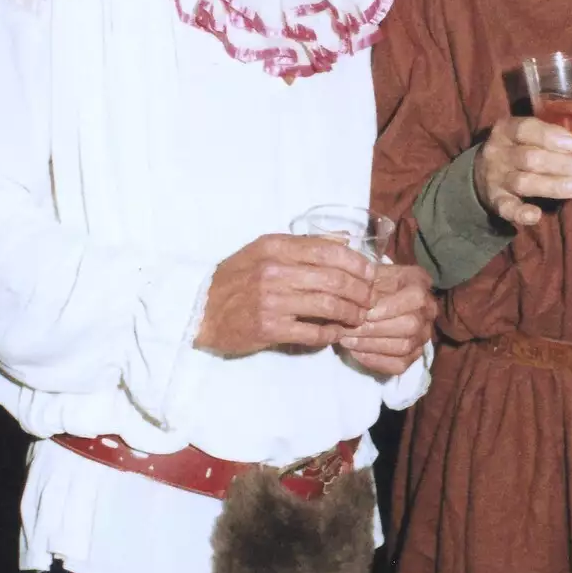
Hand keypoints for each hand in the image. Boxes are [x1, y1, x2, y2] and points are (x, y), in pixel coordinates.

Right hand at [194, 234, 373, 354]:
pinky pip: (313, 332)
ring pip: (328, 305)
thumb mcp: (264, 251)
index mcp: (275, 247)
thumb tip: (345, 238)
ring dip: (351, 313)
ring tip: (357, 317)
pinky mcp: (269, 328)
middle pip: (334, 279)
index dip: (357, 263)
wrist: (201, 311)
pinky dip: (330, 334)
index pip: (328, 250)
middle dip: (360, 291)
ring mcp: (271, 301)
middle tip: (368, 299)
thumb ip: (305, 244)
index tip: (370, 273)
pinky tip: (336, 333)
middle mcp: (274, 271)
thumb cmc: (236, 280)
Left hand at [338, 264, 437, 376]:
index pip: (416, 298)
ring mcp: (423, 334)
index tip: (366, 314)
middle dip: (376, 329)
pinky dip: (374, 360)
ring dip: (371, 345)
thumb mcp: (368, 273)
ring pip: (403, 346)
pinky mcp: (413, 355)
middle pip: (410, 325)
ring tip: (347, 340)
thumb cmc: (370, 283)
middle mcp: (428, 310)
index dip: (391, 308)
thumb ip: (366, 277)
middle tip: (350, 329)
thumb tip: (360, 287)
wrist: (372, 299)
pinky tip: (355, 352)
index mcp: (420, 284)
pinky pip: (398, 365)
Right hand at [474, 115, 571, 227]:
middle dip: (563, 164)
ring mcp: (496, 178)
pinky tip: (535, 216)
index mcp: (508, 129)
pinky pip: (506, 208)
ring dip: (552, 186)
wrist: (481, 173)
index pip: (526, 128)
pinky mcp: (495, 201)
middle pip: (530, 158)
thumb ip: (567, 136)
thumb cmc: (520, 149)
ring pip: (523, 182)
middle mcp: (499, 152)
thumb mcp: (534, 136)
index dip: (549, 135)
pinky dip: (520, 213)